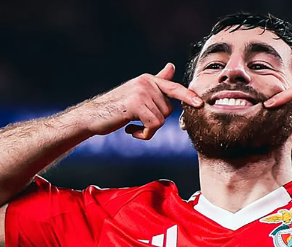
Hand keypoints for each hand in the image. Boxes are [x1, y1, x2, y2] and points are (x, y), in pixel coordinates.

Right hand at [82, 63, 202, 139]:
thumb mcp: (138, 93)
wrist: (92, 116)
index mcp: (149, 79)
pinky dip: (144, 134)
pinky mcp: (135, 104)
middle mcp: (146, 82)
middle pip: (168, 110)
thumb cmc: (116, 107)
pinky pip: (153, 125)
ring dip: (148, 129)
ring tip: (132, 125)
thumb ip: (157, 82)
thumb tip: (171, 67)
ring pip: (161, 120)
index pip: (174, 88)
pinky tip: (130, 131)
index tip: (200, 104)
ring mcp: (140, 92)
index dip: (188, 96)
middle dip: (156, 121)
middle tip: (137, 121)